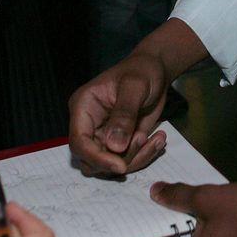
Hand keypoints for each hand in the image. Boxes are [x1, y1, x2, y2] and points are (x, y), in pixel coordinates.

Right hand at [68, 56, 171, 175]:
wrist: (155, 71)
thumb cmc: (142, 70)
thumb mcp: (135, 86)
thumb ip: (124, 114)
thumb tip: (115, 146)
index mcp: (83, 107)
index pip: (79, 142)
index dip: (96, 158)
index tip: (120, 165)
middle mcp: (89, 125)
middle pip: (91, 160)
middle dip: (118, 160)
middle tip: (142, 139)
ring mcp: (103, 136)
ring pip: (110, 166)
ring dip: (135, 159)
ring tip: (156, 137)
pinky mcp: (119, 143)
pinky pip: (126, 162)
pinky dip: (143, 156)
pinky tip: (157, 139)